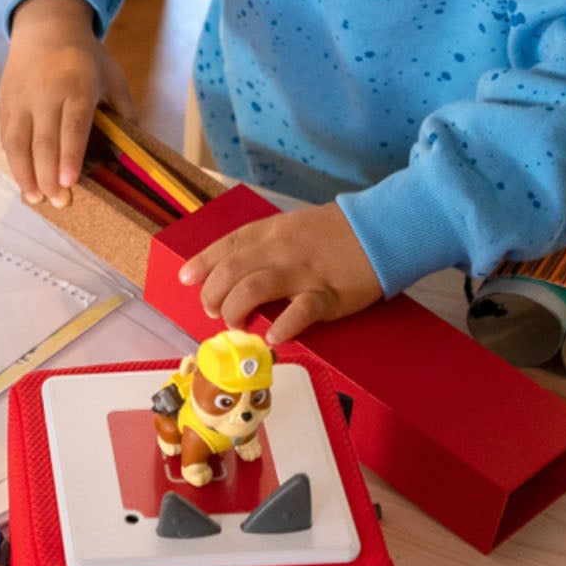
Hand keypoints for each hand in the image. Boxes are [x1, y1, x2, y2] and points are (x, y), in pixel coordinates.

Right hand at [0, 0, 136, 206]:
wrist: (46, 26)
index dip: (70, 156)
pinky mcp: (5, 101)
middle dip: (48, 175)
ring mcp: (22, 96)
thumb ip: (124, 112)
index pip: (73, 125)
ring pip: (18, 141)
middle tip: (58, 203)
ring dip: (25, 174)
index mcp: (77, 84)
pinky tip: (23, 180)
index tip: (69, 182)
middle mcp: (46, 91)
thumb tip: (133, 151)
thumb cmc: (86, 57)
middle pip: (44, 140)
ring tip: (35, 199)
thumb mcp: (113, 77)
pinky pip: (7, 136)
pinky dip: (13, 161)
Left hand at [177, 203, 382, 345]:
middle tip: (213, 312)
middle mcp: (279, 251)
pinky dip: (283, 326)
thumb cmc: (334, 232)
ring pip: (254, 289)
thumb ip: (264, 246)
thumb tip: (234, 271)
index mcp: (270, 233)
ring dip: (236, 309)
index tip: (186, 279)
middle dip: (213, 294)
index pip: (226, 246)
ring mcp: (302, 273)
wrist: (379, 229)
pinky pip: (300, 312)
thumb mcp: (291, 227)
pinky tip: (273, 337)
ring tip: (235, 325)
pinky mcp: (327, 294)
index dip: (202, 264)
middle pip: (231, 271)